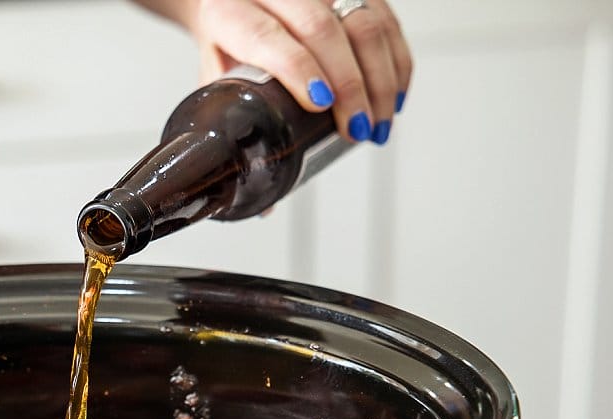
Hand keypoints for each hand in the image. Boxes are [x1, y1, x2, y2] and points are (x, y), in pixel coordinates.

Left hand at [143, 0, 412, 143]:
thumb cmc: (225, 45)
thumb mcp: (216, 82)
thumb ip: (234, 134)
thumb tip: (264, 205)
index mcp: (229, 11)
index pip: (267, 36)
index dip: (298, 68)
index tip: (321, 106)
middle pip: (323, 27)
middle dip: (349, 84)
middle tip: (357, 131)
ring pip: (363, 18)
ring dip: (380, 77)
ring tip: (378, 125)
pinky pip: (385, 17)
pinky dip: (396, 61)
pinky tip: (395, 97)